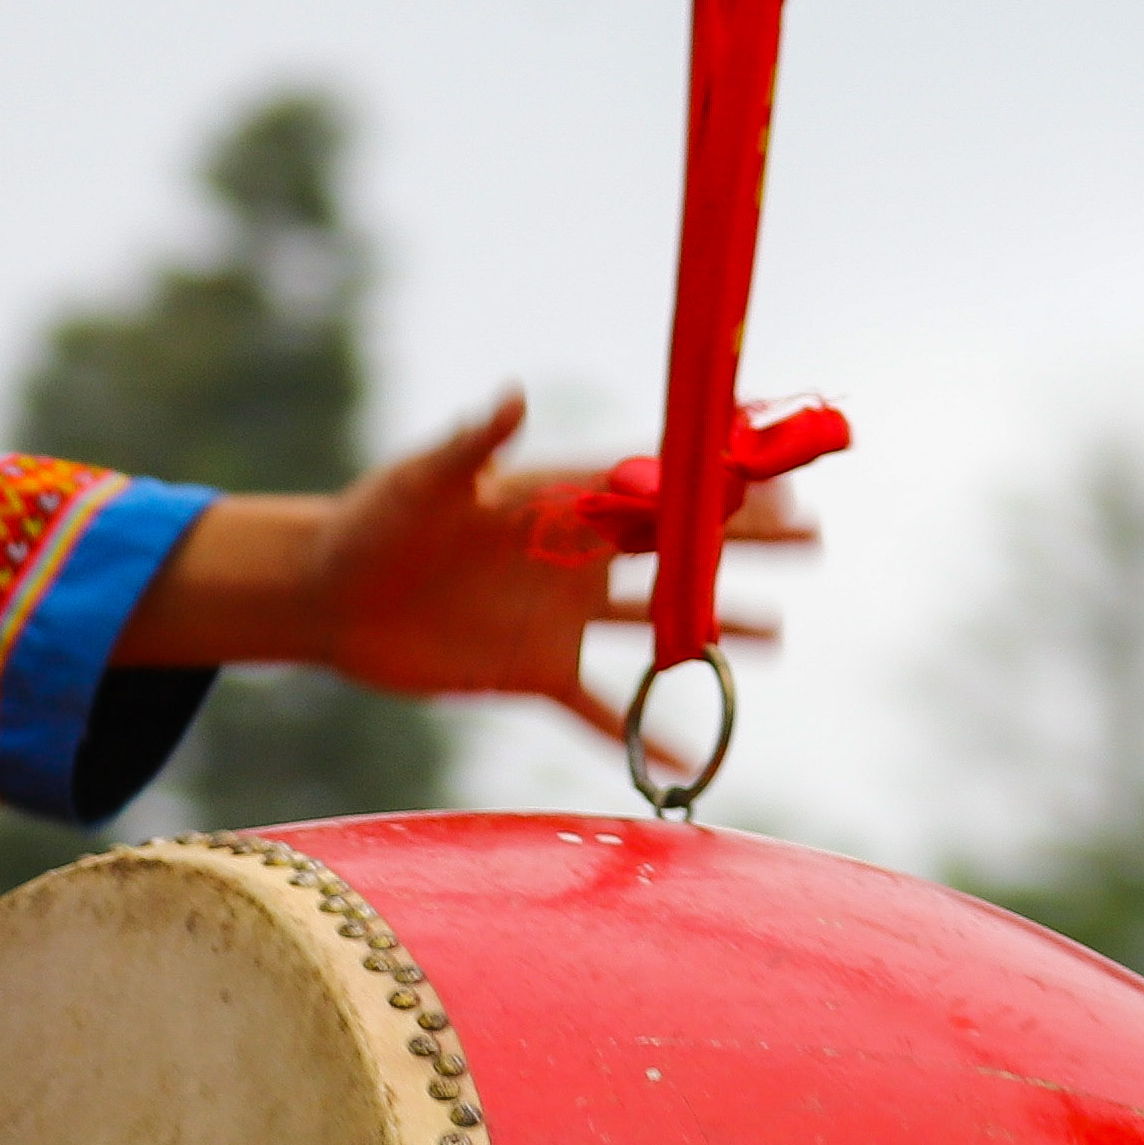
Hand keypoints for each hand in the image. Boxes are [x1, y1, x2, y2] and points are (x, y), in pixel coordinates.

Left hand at [116, 392, 814, 736]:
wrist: (331, 593)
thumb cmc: (373, 519)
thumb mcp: (423, 479)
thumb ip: (472, 443)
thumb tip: (512, 394)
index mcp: (555, 502)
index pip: (649, 491)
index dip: (710, 488)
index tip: (770, 481)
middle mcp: (571, 556)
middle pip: (674, 551)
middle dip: (743, 546)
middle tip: (812, 542)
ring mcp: (560, 615)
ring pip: (655, 623)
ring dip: (713, 628)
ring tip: (776, 637)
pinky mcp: (534, 670)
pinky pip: (602, 705)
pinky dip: (642, 727)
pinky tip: (688, 749)